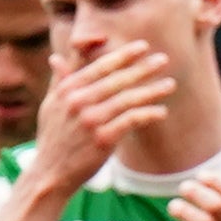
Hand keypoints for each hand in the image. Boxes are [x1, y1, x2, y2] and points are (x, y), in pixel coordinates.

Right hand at [24, 48, 166, 197]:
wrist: (50, 173)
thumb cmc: (53, 138)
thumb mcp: (50, 105)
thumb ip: (59, 80)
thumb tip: (57, 58)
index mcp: (67, 90)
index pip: (100, 66)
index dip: (123, 55)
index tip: (143, 46)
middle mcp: (78, 102)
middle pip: (117, 80)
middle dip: (143, 68)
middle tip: (164, 59)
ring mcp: (90, 121)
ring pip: (128, 99)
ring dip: (152, 90)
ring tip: (169, 84)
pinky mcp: (102, 140)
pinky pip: (131, 121)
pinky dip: (148, 114)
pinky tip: (161, 111)